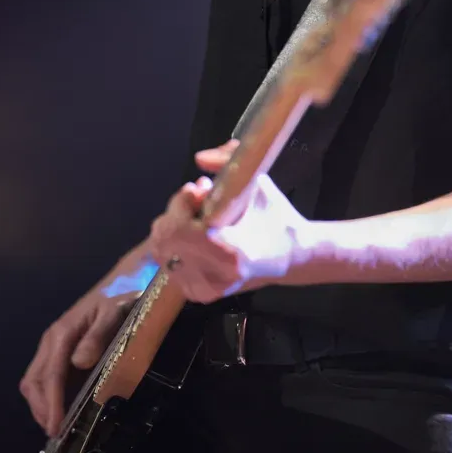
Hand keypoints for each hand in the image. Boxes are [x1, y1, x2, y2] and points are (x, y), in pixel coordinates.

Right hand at [19, 246, 151, 434]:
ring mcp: (57, 346)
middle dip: (41, 408)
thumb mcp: (114, 313)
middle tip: (55, 433)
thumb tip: (79, 362)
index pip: (50, 375)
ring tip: (57, 427)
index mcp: (61, 334)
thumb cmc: (122, 296)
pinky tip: (64, 410)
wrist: (128, 279)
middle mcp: (52, 341)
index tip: (55, 426)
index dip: (51, 403)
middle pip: (33, 381)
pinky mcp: (65, 349)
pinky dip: (52, 396)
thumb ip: (97, 336)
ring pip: (37, 380)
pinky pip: (51, 377)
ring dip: (43, 405)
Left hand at [148, 141, 314, 303]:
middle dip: (175, 213)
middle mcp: (215, 276)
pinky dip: (176, 245)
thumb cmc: (276, 219)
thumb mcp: (258, 184)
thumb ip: (229, 161)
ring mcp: (205, 289)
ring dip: (174, 228)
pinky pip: (169, 262)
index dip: (182, 204)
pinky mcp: (199, 294)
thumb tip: (200, 158)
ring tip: (199, 218)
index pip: (180, 230)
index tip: (200, 189)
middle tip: (198, 200)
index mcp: (231, 252)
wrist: (290, 257)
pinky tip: (197, 238)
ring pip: (161, 250)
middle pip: (164, 239)